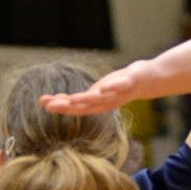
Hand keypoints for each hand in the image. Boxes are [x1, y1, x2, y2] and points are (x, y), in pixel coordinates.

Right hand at [40, 58, 155, 115]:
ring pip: (100, 99)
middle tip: (52, 105)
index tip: (44, 104)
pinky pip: (120, 87)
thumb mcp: (93, 93)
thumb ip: (76, 99)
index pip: (74, 107)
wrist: (146, 81)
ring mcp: (117, 94)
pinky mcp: (129, 84)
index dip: (59, 107)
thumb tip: (53, 101)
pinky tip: (103, 87)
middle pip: (84, 106)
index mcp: (95, 104)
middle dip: (68, 106)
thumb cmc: (117, 87)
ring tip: (74, 99)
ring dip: (87, 99)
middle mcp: (105, 103)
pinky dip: (112, 88)